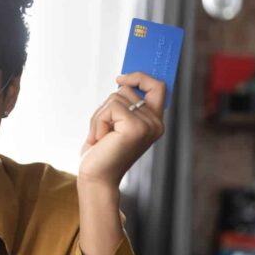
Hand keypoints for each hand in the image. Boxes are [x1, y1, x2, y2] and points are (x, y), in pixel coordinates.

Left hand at [79, 72, 165, 187]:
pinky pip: (110, 107)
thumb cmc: (102, 153)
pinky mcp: (135, 127)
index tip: (121, 78)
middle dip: (106, 107)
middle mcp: (155, 122)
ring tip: (102, 136)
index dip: (140, 77)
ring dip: (100, 116)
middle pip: (127, 89)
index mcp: (153, 121)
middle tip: (104, 130)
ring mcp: (148, 125)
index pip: (158, 86)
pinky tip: (101, 139)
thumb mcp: (115, 124)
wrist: (97, 178)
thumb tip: (122, 81)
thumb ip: (124, 105)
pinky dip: (98, 122)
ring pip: (116, 97)